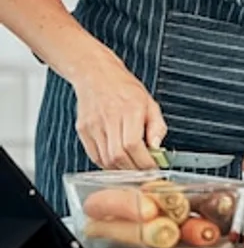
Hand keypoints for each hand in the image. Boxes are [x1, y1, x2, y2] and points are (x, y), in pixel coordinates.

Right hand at [72, 55, 165, 170]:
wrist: (96, 75)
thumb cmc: (125, 88)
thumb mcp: (150, 102)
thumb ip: (157, 126)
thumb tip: (157, 148)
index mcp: (130, 109)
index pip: (134, 144)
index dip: (144, 162)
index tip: (153, 169)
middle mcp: (110, 117)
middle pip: (118, 155)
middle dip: (133, 170)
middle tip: (144, 173)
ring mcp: (94, 125)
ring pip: (106, 159)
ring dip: (120, 170)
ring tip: (131, 167)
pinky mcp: (83, 130)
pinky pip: (94, 156)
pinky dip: (107, 164)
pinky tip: (117, 161)